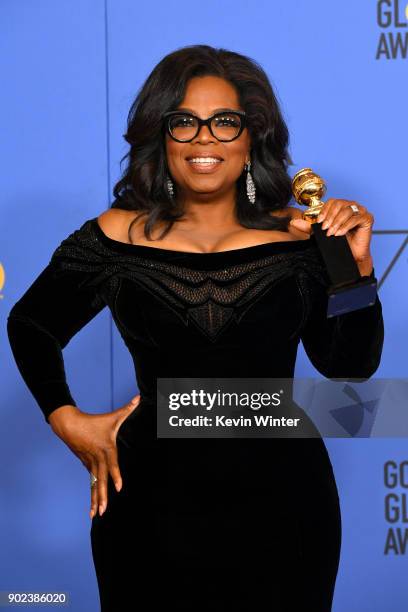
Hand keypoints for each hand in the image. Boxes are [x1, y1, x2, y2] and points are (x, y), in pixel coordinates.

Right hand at [48, 395, 140, 518]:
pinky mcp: (85, 464)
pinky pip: (90, 481)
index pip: (112, 464)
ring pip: (93, 484)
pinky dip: (92, 493)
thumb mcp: (112, 417)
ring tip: (96, 515)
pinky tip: (94, 506)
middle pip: (99, 479)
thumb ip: (127, 409)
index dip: (115, 475)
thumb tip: (139, 398)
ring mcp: (89, 463)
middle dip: (102, 496)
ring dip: (95, 499)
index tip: (119, 487)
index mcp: (106, 449)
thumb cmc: (93, 422)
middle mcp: (97, 459)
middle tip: (104, 511)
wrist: (68, 424)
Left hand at [289, 199, 374, 275]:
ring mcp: (361, 211)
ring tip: (332, 233)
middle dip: (330, 217)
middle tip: (326, 229)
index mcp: (341, 206)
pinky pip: (356, 218)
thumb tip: (293, 222)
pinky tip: (340, 233)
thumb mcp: (321, 234)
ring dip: (337, 222)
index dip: (325, 210)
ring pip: (347, 210)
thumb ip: (309, 227)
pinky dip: (346, 226)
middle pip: (339, 204)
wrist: (351, 255)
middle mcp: (352, 206)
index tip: (320, 222)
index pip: (332, 201)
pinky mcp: (368, 218)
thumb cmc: (338, 242)